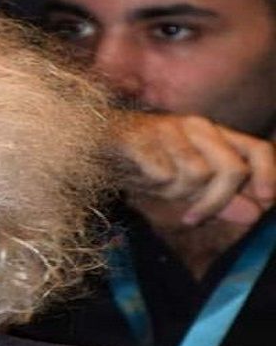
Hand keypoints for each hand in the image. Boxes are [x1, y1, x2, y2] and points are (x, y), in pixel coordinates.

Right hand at [112, 113, 275, 226]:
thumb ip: (219, 197)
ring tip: (154, 187)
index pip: (257, 150)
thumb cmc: (140, 161)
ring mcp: (167, 130)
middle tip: (192, 219)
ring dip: (175, 193)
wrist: (88, 142)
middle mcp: (195, 126)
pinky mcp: (140, 138)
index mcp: (212, 133)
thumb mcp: (183, 182)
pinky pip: (162, 173)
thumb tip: (256, 214)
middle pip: (230, 170)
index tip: (265, 202)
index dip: (268, 176)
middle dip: (215, 202)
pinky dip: (152, 184)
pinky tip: (137, 178)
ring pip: (196, 175)